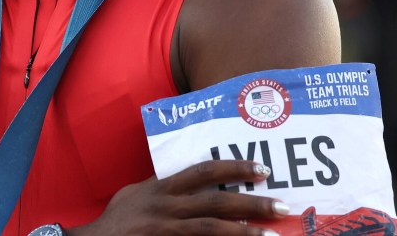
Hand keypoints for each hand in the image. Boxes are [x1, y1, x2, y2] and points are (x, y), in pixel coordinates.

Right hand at [67, 161, 288, 235]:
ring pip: (212, 229)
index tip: (261, 169)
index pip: (204, 171)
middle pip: (216, 201)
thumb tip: (187, 180)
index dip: (234, 167)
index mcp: (162, 188)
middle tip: (281, 204)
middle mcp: (166, 206)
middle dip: (252, 202)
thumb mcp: (136, 194)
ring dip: (245, 232)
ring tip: (272, 235)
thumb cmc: (116, 220)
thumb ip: (161, 187)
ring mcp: (166, 229)